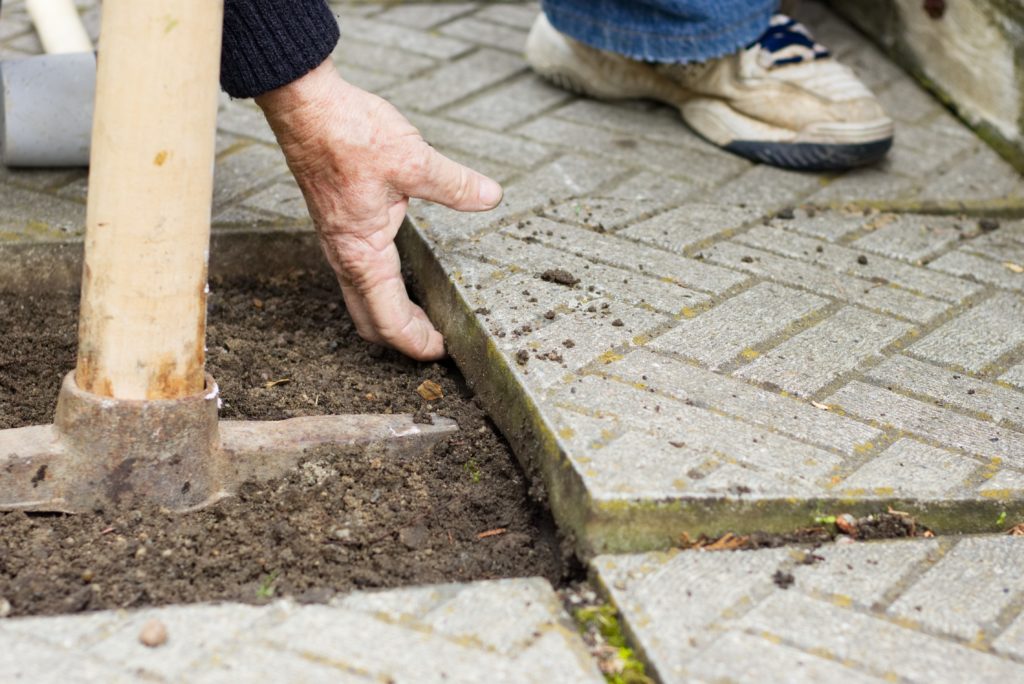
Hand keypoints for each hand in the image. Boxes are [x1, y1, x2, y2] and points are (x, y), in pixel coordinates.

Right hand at [256, 59, 502, 359]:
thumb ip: (454, 185)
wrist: (304, 105)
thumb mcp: (413, 160)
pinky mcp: (339, 226)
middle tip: (438, 342)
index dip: (418, 344)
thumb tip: (489, 196)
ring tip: (426, 316)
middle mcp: (346, 257)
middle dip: (403, 339)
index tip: (445, 351)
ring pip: (363, 299)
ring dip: (391, 316)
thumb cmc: (347, 134)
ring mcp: (339, 243)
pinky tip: (403, 273)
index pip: (390, 321)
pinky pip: (359, 275)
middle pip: (371, 321)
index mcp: (363, 255)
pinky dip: (382, 290)